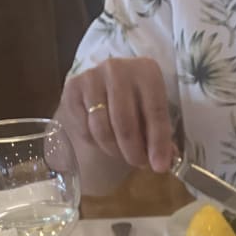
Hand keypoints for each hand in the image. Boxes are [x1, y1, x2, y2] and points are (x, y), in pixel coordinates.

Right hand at [58, 57, 173, 173]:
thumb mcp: (153, 115)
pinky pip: (84, 128)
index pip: (155, 111)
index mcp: (146, 72)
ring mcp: (92, 76)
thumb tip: (163, 163)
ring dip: (113, 149)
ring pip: (102, 128)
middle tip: (138, 163)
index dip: (158, 143)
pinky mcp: (73, 88)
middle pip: (125, 122)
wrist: (105, 87)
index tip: (159, 167)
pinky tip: (102, 140)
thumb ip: (160, 138)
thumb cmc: (136, 103)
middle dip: (133, 151)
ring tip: (121, 153)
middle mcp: (118, 68)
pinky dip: (94, 142)